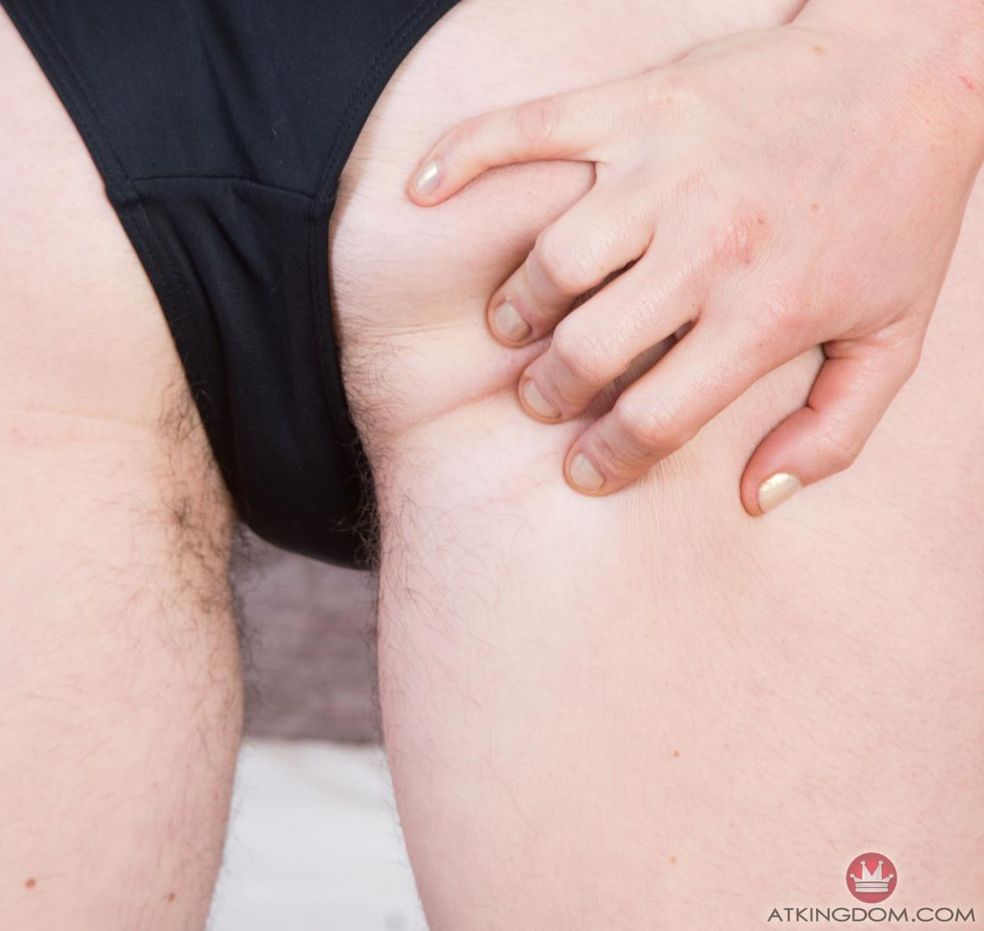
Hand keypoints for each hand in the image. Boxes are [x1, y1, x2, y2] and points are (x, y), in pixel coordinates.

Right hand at [407, 11, 983, 513]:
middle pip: (586, 347)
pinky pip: (525, 132)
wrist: (914, 66)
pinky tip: (422, 190)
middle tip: (544, 395)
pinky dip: (462, 158)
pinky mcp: (635, 104)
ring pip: (550, 260)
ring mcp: (663, 167)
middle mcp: (706, 241)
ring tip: (518, 322)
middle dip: (550, 391)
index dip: (608, 460)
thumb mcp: (896, 334)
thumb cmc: (898, 208)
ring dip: (519, 306)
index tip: (586, 469)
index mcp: (765, 309)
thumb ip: (834, 430)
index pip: (655, 416)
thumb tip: (754, 496)